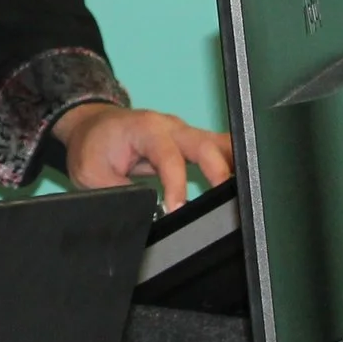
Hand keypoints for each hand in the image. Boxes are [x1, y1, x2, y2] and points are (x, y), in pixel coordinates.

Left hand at [53, 103, 233, 213]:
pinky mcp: (192, 142)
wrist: (92, 127)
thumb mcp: (92, 174)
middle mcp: (171, 127)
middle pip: (204, 144)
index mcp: (145, 130)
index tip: (177, 209)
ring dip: (234, 165)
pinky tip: (247, 183)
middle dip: (219, 171)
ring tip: (250, 192)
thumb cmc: (93, 147)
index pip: (169, 156)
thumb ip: (119, 192)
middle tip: (227, 201)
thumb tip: (143, 214)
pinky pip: (219, 150)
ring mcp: (185, 133)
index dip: (177, 184)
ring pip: (219, 144)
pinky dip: (233, 164)